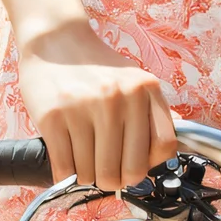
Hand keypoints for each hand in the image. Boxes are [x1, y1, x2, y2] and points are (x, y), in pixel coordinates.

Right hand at [17, 17, 177, 191]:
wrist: (56, 40)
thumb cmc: (96, 67)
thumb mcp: (134, 80)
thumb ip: (152, 112)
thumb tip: (167, 152)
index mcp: (145, 89)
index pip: (163, 147)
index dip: (148, 164)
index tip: (133, 165)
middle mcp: (119, 98)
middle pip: (127, 171)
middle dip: (115, 179)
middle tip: (105, 171)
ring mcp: (85, 108)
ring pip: (93, 174)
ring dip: (87, 174)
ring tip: (83, 156)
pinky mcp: (53, 117)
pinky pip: (65, 169)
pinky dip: (65, 175)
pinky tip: (66, 158)